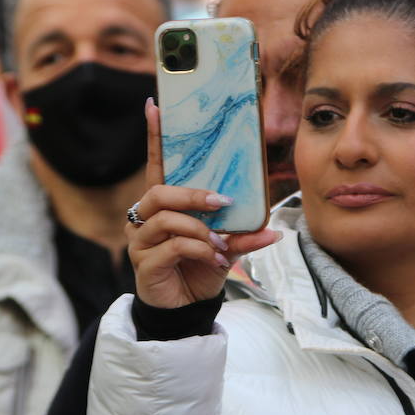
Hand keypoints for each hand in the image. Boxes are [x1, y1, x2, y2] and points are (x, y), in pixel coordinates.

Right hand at [129, 99, 279, 308]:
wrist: (187, 309)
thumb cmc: (200, 269)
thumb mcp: (226, 248)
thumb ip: (244, 235)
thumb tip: (274, 230)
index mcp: (163, 206)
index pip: (156, 165)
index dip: (155, 136)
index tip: (155, 106)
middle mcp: (144, 218)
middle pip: (159, 192)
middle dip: (193, 195)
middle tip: (223, 202)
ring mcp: (140, 240)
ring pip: (166, 218)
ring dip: (201, 228)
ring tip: (222, 243)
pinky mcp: (144, 263)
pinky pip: (173, 246)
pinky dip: (199, 249)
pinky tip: (214, 257)